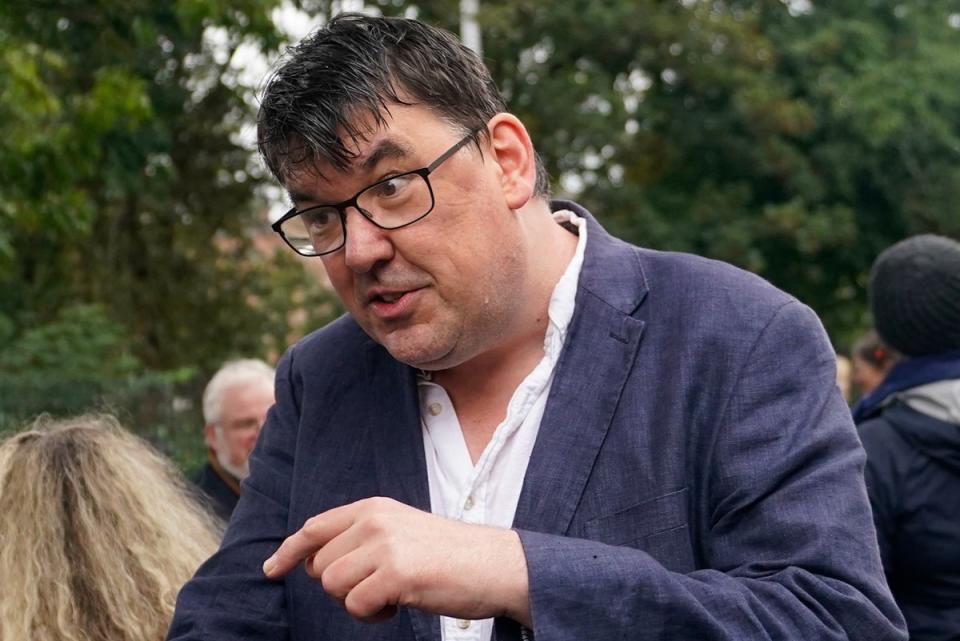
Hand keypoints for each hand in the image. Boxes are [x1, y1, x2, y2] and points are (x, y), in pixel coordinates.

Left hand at [262, 497, 530, 625]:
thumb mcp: (401, 531)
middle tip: (377, 587)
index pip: (315, 527)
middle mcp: (374, 521)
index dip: (289, 551)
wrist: (495, 564)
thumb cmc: (450, 556)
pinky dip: (373, 615)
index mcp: (374, 508)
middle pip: (320, 565)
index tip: (272, 569)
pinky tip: (400, 604)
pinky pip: (356, 605)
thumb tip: (318, 563)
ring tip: (390, 596)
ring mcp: (384, 545)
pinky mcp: (395, 572)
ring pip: (332, 586)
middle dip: (340, 586)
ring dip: (356, 602)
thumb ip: (363, 538)